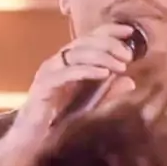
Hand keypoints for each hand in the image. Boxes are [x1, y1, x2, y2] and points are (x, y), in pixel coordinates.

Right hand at [12, 23, 136, 140]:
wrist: (35, 135)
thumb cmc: (61, 115)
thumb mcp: (92, 102)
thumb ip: (109, 91)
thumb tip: (131, 81)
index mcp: (69, 60)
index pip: (90, 37)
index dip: (109, 30)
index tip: (129, 31)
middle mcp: (58, 61)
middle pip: (85, 41)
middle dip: (109, 44)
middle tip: (128, 55)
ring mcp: (49, 71)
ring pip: (76, 54)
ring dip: (102, 57)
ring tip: (121, 66)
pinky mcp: (44, 85)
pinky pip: (67, 73)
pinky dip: (87, 71)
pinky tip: (104, 74)